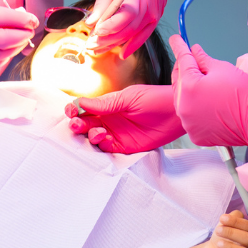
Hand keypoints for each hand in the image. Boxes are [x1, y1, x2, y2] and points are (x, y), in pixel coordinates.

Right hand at [65, 84, 184, 153]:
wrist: (176, 113)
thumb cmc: (155, 99)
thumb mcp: (129, 98)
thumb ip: (106, 103)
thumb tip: (82, 103)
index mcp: (108, 105)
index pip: (85, 108)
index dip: (75, 110)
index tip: (71, 111)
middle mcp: (110, 119)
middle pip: (86, 125)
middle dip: (78, 125)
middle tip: (78, 125)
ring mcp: (116, 134)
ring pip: (94, 138)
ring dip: (91, 136)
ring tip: (99, 132)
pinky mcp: (125, 147)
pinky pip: (108, 149)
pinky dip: (103, 146)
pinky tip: (107, 140)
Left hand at [87, 0, 165, 57]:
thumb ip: (102, 2)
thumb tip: (91, 23)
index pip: (129, 12)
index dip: (113, 25)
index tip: (97, 32)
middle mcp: (154, 0)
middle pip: (132, 26)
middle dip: (111, 39)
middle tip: (92, 46)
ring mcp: (159, 7)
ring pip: (139, 32)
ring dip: (119, 43)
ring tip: (100, 49)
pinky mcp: (159, 11)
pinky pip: (146, 30)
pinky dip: (134, 42)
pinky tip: (122, 51)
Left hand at [170, 35, 247, 148]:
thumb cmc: (244, 93)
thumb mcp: (222, 68)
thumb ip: (202, 58)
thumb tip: (194, 51)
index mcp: (189, 87)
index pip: (182, 60)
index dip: (179, 46)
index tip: (176, 39)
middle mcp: (183, 106)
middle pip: (178, 80)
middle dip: (184, 68)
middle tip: (194, 59)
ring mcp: (188, 122)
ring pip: (182, 98)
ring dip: (189, 88)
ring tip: (205, 83)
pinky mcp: (195, 134)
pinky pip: (189, 115)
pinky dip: (195, 106)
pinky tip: (207, 101)